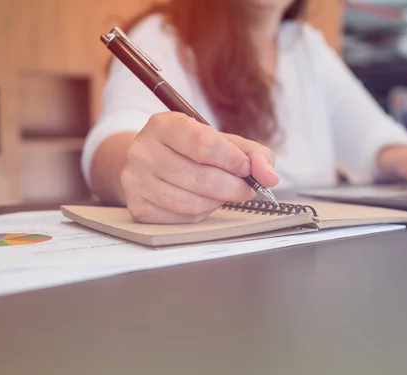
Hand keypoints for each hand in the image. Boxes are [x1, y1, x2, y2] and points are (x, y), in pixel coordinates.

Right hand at [120, 112, 278, 222]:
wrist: (152, 163)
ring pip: (192, 203)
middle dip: (232, 186)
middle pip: (200, 177)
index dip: (232, 159)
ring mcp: (136, 181)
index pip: (203, 143)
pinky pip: (183, 218)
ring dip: (218, 202)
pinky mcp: (138, 207)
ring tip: (225, 193)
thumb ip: (254, 155)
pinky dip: (203, 213)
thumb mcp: (224, 142)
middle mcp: (143, 151)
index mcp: (164, 125)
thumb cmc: (193, 151)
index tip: (246, 168)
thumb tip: (270, 177)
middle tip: (246, 188)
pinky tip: (204, 201)